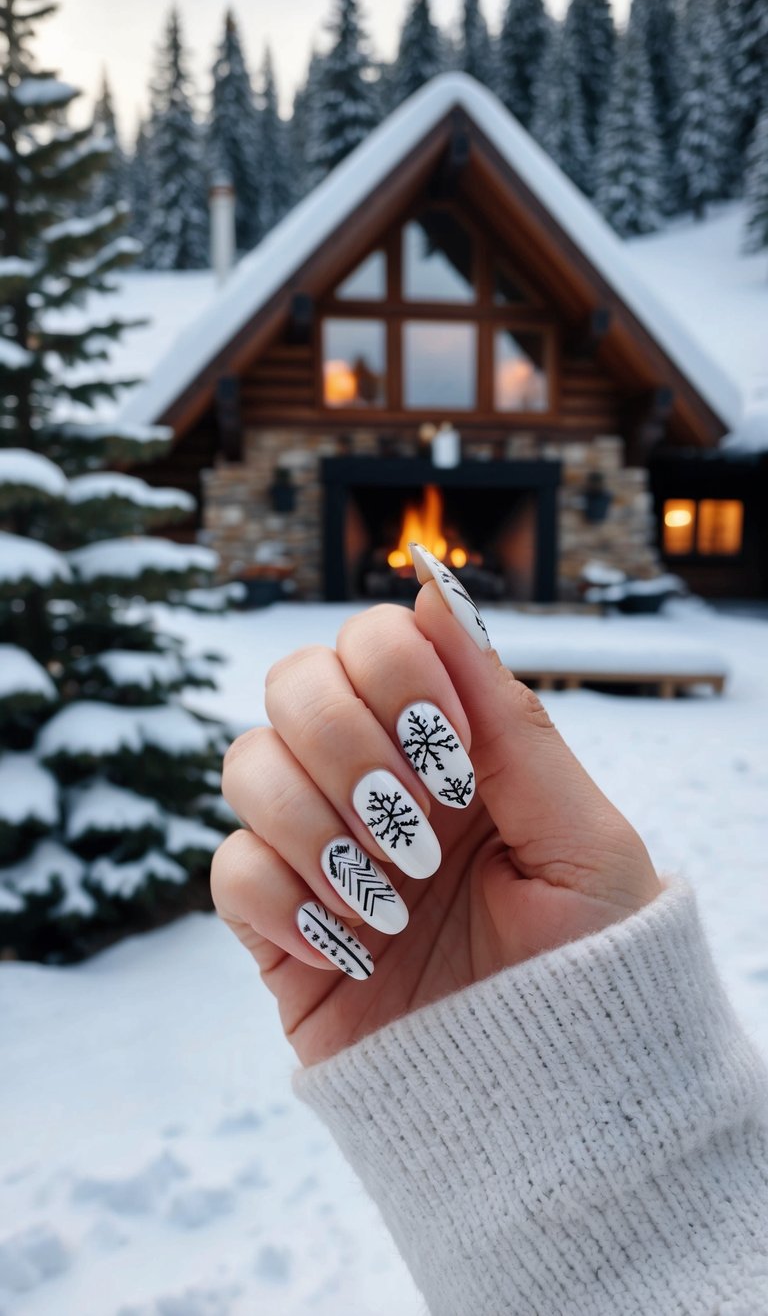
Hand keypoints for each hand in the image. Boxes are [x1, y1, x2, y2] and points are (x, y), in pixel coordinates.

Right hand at [212, 572, 658, 1067]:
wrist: (549, 1107)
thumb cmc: (587, 968)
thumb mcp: (579, 837)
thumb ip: (510, 720)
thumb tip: (439, 591)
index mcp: (453, 751)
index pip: (376, 643)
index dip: (397, 671)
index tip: (450, 743)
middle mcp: (378, 784)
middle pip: (293, 682)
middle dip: (348, 744)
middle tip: (416, 823)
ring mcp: (323, 849)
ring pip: (247, 764)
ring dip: (318, 825)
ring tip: (392, 901)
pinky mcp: (279, 924)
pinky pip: (231, 870)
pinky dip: (282, 900)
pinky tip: (349, 945)